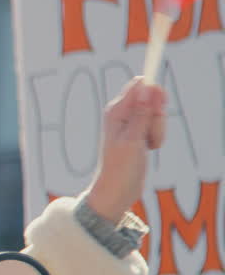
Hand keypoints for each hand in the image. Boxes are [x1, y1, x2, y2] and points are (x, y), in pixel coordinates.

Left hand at [82, 77, 166, 223]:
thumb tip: (147, 86)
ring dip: (158, 131)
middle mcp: (123, 114)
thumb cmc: (121, 167)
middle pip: (153, 99)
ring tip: (147, 147)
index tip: (157, 110)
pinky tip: (149, 149)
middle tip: (148, 137)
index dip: (154, 93)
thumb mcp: (133, 139)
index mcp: (116, 111)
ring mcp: (132, 123)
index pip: (139, 84)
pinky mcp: (140, 132)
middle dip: (158, 118)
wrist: (118, 189)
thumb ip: (142, 113)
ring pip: (157, 114)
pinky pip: (157, 126)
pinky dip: (157, 137)